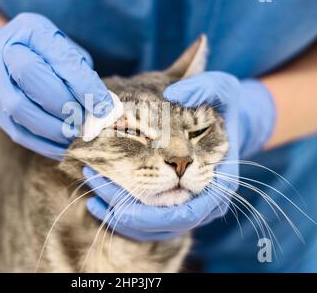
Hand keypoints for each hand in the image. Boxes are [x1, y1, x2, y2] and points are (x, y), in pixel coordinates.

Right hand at [0, 13, 113, 159]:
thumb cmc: (42, 52)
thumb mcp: (65, 49)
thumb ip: (82, 73)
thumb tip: (105, 106)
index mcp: (31, 31)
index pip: (59, 59)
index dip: (85, 86)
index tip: (106, 107)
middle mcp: (5, 52)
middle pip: (32, 79)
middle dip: (66, 105)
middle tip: (90, 121)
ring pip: (21, 109)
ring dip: (55, 128)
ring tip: (80, 135)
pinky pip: (18, 132)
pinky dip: (46, 145)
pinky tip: (66, 148)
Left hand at [85, 72, 275, 240]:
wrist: (225, 126)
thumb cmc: (222, 108)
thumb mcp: (221, 89)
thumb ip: (204, 88)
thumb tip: (175, 94)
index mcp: (218, 183)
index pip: (184, 211)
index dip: (150, 204)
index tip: (118, 186)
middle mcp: (204, 205)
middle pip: (160, 223)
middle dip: (124, 206)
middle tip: (93, 178)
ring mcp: (188, 210)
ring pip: (149, 229)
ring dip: (117, 212)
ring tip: (91, 190)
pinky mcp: (173, 210)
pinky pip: (144, 227)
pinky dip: (120, 217)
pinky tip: (96, 202)